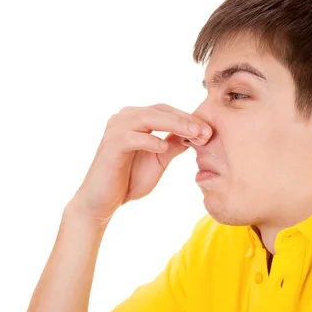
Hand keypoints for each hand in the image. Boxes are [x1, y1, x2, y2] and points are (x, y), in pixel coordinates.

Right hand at [68, 103, 211, 224]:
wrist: (102, 202)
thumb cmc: (129, 181)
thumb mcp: (159, 160)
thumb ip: (174, 144)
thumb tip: (196, 134)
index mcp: (136, 119)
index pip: (166, 111)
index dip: (188, 119)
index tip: (210, 131)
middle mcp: (124, 118)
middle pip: (159, 110)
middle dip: (185, 120)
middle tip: (206, 131)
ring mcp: (115, 129)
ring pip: (148, 118)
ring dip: (173, 125)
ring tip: (193, 135)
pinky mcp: (110, 145)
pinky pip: (132, 137)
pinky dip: (150, 141)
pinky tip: (165, 148)